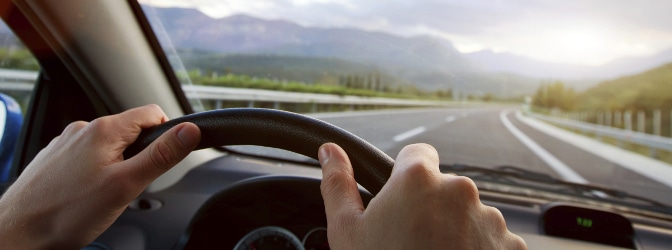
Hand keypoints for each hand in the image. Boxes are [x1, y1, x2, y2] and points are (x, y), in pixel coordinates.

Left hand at [0, 104, 200, 248]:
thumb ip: (161, 156)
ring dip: (117, 166)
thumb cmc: (67, 213)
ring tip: (103, 195)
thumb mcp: (127, 185)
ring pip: (110, 147)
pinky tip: (85, 195)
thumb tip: (189, 131)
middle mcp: (83, 129)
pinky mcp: (55, 159)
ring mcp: (66, 143)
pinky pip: (88, 158)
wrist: (19, 234)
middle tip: (128, 187)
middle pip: (131, 132)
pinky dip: (95, 173)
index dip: (166, 135)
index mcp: (104, 129)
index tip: (162, 160)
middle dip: (139, 157)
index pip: (152, 113)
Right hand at [318, 143, 526, 248]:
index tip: (401, 200)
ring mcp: (490, 218)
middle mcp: (459, 190)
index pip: (418, 154)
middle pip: (443, 187)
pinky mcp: (511, 245)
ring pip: (468, 214)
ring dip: (455, 230)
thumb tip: (329, 151)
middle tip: (411, 241)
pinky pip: (491, 239)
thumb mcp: (347, 232)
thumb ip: (338, 184)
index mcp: (418, 179)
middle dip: (431, 207)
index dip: (406, 176)